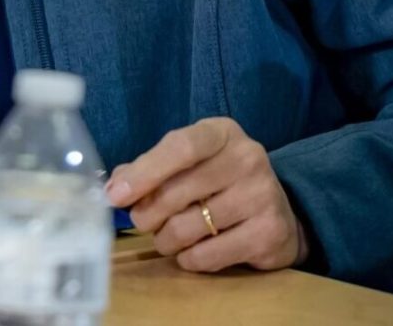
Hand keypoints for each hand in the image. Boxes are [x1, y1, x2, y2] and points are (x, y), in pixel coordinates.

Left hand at [106, 118, 305, 272]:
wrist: (278, 215)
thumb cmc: (220, 183)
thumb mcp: (190, 163)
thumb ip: (150, 169)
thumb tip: (113, 186)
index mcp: (222, 133)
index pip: (180, 146)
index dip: (144, 172)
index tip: (116, 195)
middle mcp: (247, 158)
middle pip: (177, 192)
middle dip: (147, 213)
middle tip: (142, 221)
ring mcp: (262, 196)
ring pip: (187, 228)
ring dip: (166, 239)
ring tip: (169, 237)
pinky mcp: (268, 234)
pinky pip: (206, 255)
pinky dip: (189, 258)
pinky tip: (193, 251)